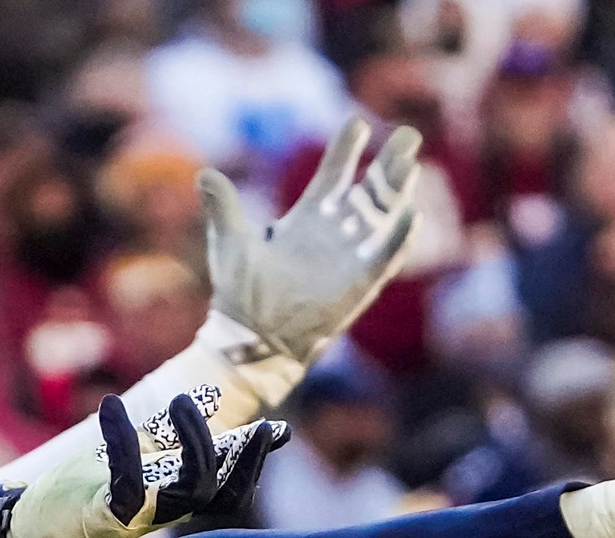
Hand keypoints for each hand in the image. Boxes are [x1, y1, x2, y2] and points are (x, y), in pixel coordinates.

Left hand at [9, 391, 290, 537]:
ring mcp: (137, 517)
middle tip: (240, 418)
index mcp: (175, 494)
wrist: (33, 532)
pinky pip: (128, 484)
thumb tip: (211, 397)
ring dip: (194, 443)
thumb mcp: (134, 452)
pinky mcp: (105, 519)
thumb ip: (168, 430)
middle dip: (242, 457)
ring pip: (190, 492)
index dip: (255, 460)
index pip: (229, 485)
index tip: (278, 431)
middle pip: (222, 494)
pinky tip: (112, 408)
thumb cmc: (86, 490)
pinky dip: (124, 443)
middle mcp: (164, 510)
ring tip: (180, 400)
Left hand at [200, 116, 424, 364]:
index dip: (346, 150)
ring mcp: (349, 257)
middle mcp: (334, 233)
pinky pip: (385, 257)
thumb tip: (203, 174)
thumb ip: (223, 206)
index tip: (357, 123)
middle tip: (408, 134)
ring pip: (383, 217)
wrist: (250, 337)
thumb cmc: (241, 293)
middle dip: (390, 164)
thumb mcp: (231, 242)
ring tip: (412, 164)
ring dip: (398, 192)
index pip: (334, 176)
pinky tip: (411, 215)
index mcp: (307, 219)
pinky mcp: (358, 284)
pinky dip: (398, 238)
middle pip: (370, 191)